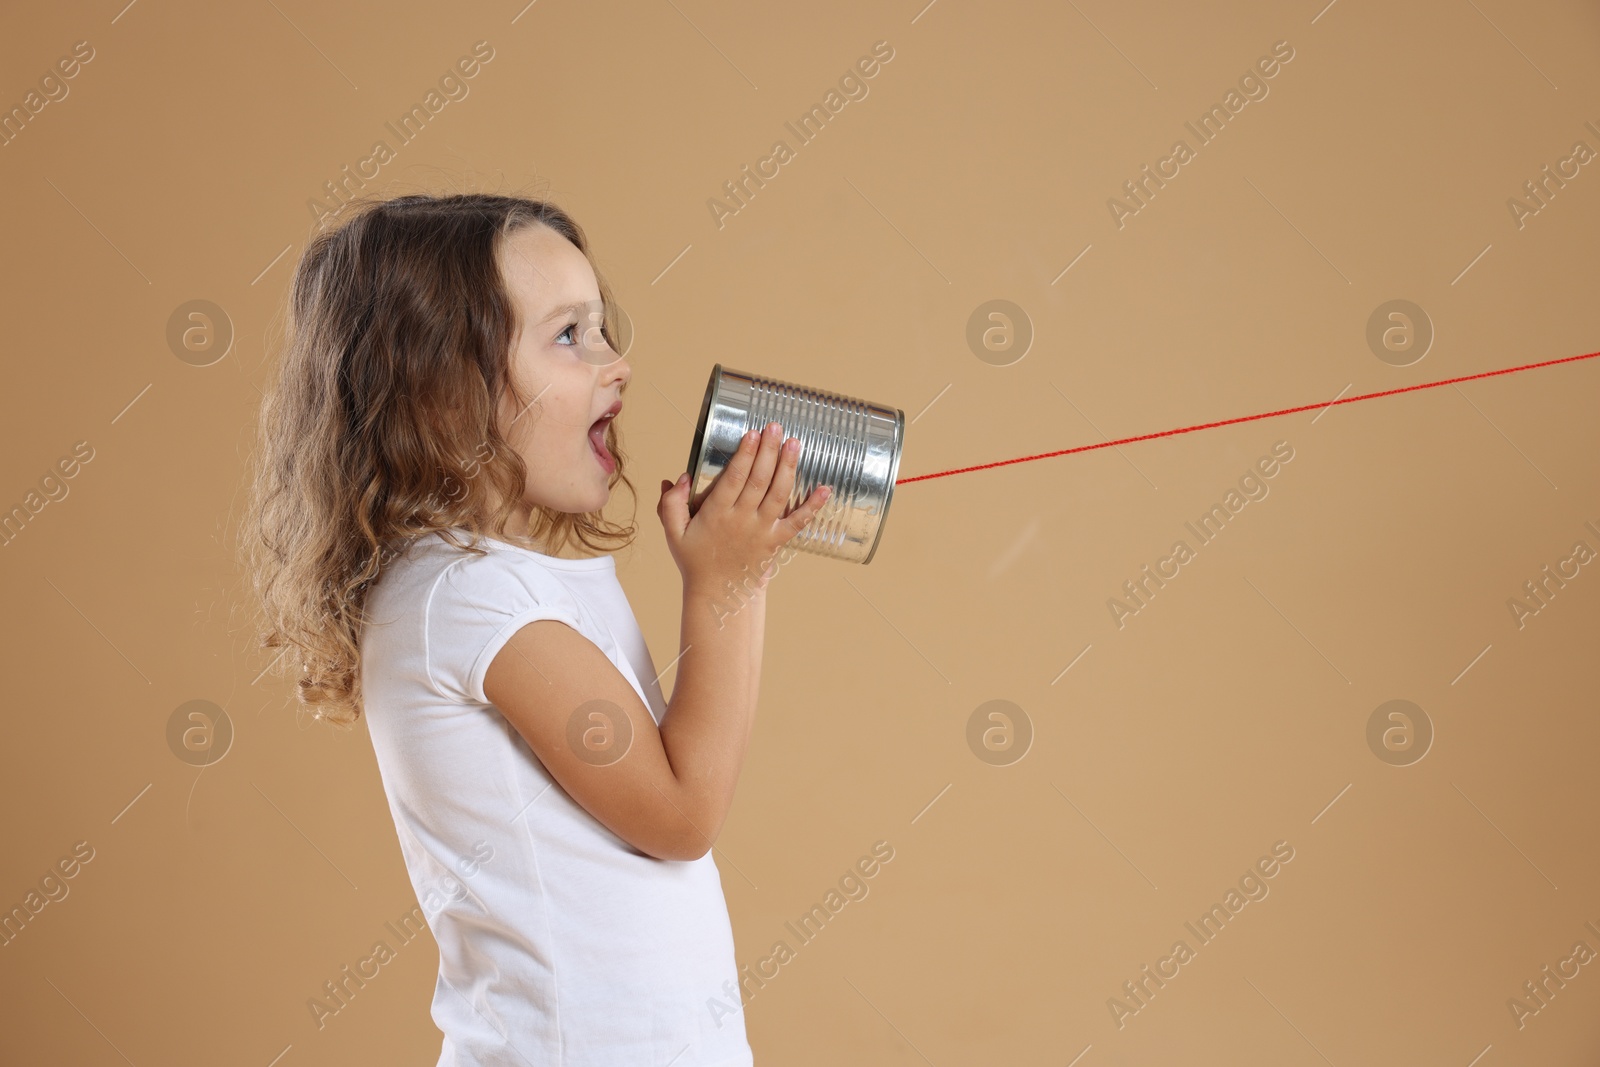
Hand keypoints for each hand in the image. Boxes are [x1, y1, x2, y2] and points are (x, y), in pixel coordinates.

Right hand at [657, 422, 830, 593]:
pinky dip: (813, 506)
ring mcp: (762, 531)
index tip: (752, 434)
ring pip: (778, 495)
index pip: (734, 479)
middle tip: (776, 426)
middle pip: (759, 480)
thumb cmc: (695, 561)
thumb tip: (677, 478)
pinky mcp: (776, 542)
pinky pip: (798, 522)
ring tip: (795, 443)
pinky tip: (825, 488)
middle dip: (768, 451)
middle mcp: (742, 520)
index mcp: (717, 514)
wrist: (719, 596)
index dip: (745, 455)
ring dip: (788, 467)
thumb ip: (671, 504)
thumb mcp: (673, 533)